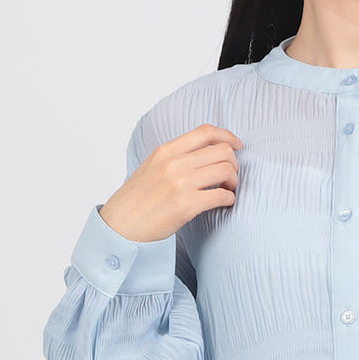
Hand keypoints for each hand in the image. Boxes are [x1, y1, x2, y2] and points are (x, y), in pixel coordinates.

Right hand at [98, 124, 242, 242]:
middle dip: (234, 163)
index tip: (237, 145)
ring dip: (233, 182)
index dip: (227, 136)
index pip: (205, 132)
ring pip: (226, 171)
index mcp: (165, 151)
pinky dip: (230, 199)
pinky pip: (222, 196)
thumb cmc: (137, 201)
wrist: (120, 227)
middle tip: (230, 177)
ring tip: (227, 190)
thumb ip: (174, 158)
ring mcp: (180, 183)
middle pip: (223, 151)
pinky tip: (224, 204)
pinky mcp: (187, 205)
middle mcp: (174, 163)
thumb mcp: (151, 168)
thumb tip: (204, 154)